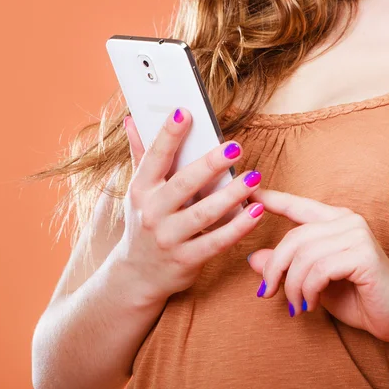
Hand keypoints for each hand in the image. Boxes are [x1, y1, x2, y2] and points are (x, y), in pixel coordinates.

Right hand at [119, 108, 264, 303]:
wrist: (136, 275)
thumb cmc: (144, 223)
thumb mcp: (138, 191)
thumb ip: (140, 155)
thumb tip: (132, 120)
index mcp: (141, 190)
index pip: (155, 157)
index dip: (169, 135)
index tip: (185, 112)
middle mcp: (152, 213)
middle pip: (184, 184)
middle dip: (210, 164)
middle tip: (235, 147)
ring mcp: (168, 238)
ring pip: (204, 213)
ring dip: (231, 195)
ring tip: (253, 177)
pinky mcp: (186, 260)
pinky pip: (216, 241)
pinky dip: (238, 226)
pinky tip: (256, 211)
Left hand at [247, 188, 388, 351]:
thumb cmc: (355, 298)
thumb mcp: (310, 281)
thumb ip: (286, 266)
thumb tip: (252, 257)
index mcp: (335, 220)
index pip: (297, 205)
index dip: (272, 199)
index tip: (249, 194)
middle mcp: (347, 221)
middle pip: (294, 237)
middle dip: (275, 268)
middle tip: (267, 292)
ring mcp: (357, 235)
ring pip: (304, 255)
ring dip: (293, 286)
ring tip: (296, 305)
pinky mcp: (363, 254)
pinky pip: (319, 269)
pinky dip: (309, 290)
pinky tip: (311, 304)